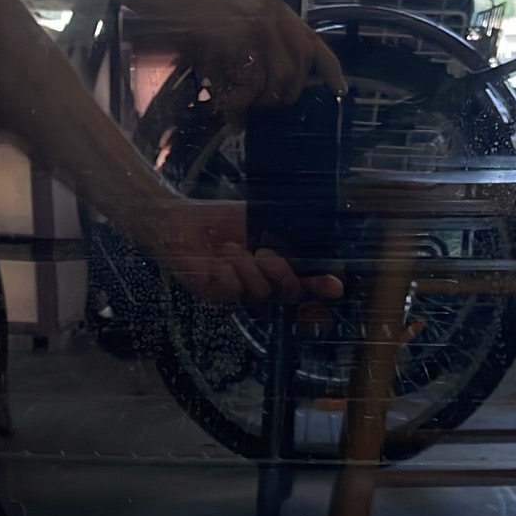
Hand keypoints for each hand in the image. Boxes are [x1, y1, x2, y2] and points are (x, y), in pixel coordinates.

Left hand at [149, 199, 343, 308]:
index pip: (304, 283)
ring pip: (261, 292)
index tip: (336, 285)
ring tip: (232, 248)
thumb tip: (320, 233)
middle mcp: (258, 284)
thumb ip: (286, 229)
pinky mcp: (215, 296)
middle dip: (282, 273)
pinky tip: (219, 257)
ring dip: (248, 266)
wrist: (178, 219)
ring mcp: (237, 294)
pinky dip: (229, 270)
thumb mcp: (259, 219)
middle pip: (288, 293)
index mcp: (273, 267)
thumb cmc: (217, 219)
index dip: (321, 286)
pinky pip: (235, 291)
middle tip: (268, 254)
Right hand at [185, 0, 345, 121]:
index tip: (340, 89)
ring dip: (264, 100)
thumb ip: (250, 38)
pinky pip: (252, 81)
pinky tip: (232, 110)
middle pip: (300, 64)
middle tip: (265, 105)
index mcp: (270, 2)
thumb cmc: (182, 2)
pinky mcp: (240, 36)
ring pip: (281, 76)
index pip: (311, 37)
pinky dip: (243, 102)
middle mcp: (271, 9)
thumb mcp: (226, 15)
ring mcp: (257, 21)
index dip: (328, 67)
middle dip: (287, 93)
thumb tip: (263, 79)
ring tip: (245, 107)